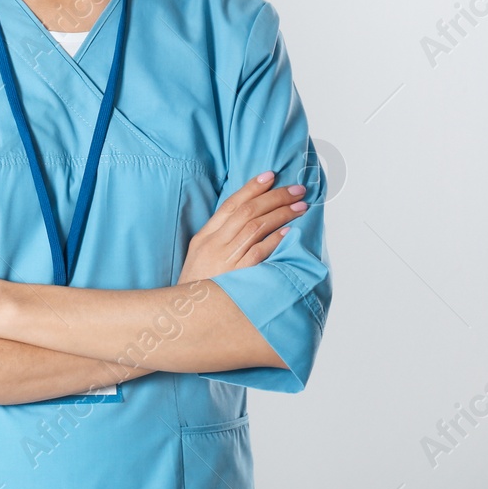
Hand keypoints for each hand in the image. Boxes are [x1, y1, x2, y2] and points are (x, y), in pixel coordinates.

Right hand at [178, 172, 306, 283]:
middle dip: (274, 197)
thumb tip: (246, 221)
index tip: (270, 175)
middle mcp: (214, 243)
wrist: (187, 313)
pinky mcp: (237, 275)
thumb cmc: (198, 286)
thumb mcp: (200, 256)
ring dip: (280, 213)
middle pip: (247, 211)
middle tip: (297, 189)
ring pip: (255, 227)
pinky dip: (274, 239)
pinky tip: (289, 231)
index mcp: (205, 236)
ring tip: (300, 206)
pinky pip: (258, 252)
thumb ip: (219, 238)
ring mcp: (225, 259)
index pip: (230, 205)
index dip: (251, 188)